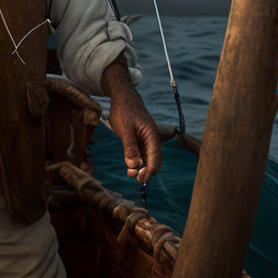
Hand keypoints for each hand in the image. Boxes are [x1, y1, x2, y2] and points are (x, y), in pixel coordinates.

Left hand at [101, 60, 161, 182]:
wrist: (122, 97)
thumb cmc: (124, 111)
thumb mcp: (125, 129)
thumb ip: (130, 147)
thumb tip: (134, 166)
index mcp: (152, 136)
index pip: (155, 158)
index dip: (149, 171)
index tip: (140, 179)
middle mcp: (151, 139)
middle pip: (153, 160)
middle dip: (146, 171)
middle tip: (135, 178)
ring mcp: (146, 139)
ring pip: (147, 157)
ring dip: (141, 166)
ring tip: (130, 173)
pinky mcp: (140, 138)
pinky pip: (141, 152)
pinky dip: (137, 160)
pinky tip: (130, 166)